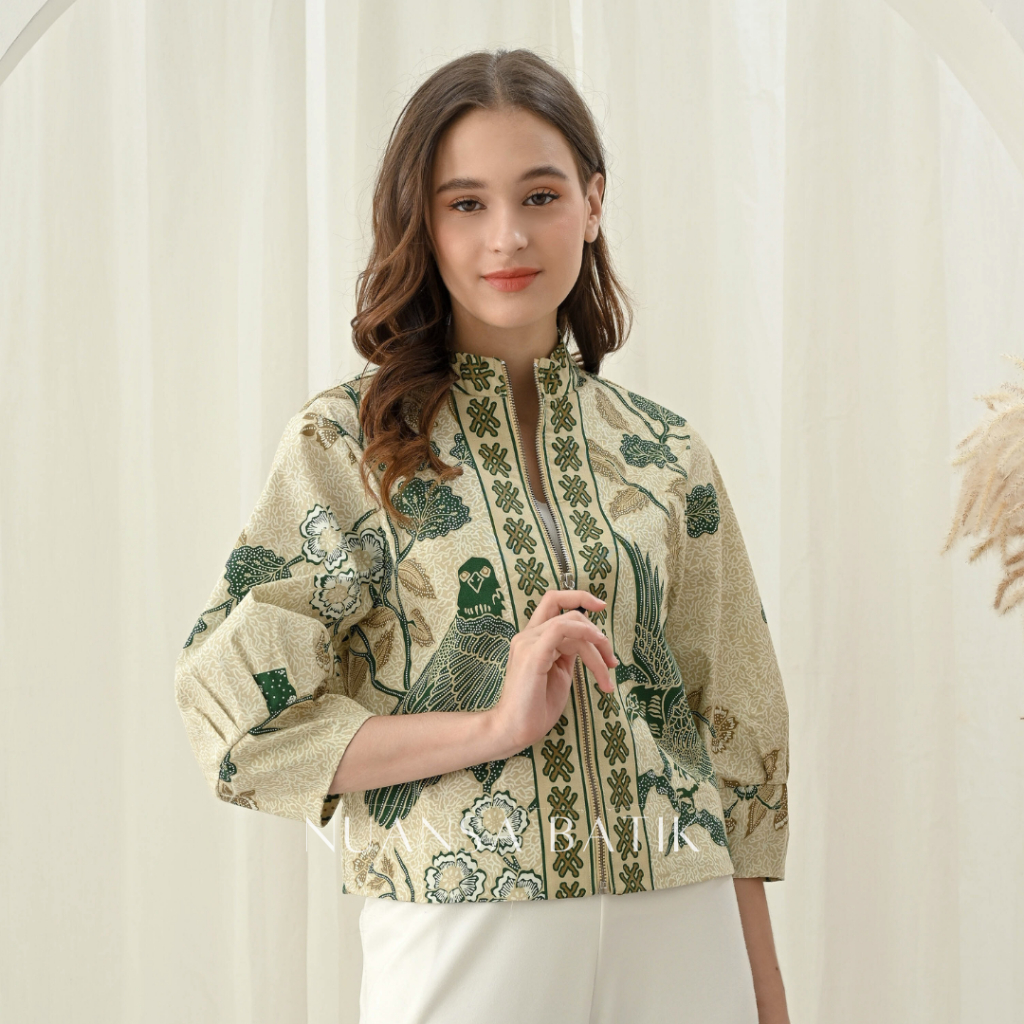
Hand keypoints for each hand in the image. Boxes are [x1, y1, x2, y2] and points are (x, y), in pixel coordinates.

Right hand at [489, 589, 617, 755]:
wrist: (515, 730)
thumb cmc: (536, 707)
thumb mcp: (560, 673)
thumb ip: (569, 653)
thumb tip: (588, 641)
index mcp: (533, 638)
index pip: (553, 601)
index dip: (578, 597)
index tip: (601, 606)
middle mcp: (528, 635)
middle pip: (569, 612)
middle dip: (597, 632)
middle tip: (612, 661)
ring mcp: (528, 642)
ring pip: (572, 624)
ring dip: (597, 647)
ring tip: (607, 673)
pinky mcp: (532, 654)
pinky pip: (560, 630)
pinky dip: (585, 638)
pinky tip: (598, 661)